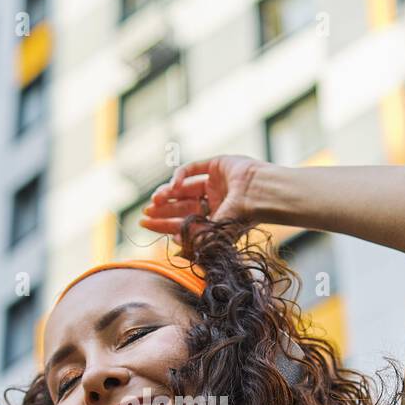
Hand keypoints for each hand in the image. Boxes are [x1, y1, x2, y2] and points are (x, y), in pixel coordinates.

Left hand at [140, 155, 265, 244]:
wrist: (259, 196)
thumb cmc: (241, 219)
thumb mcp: (214, 233)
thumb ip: (194, 237)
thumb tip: (174, 240)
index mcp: (216, 219)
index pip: (184, 222)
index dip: (164, 223)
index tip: (146, 223)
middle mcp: (215, 201)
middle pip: (182, 205)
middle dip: (162, 209)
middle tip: (145, 213)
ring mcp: (216, 182)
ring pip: (184, 188)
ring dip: (168, 193)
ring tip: (155, 200)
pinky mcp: (217, 165)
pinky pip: (192, 169)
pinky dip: (179, 176)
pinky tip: (172, 186)